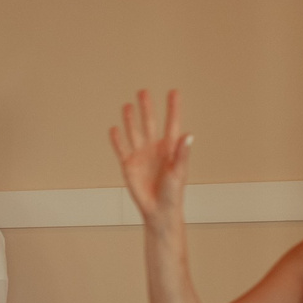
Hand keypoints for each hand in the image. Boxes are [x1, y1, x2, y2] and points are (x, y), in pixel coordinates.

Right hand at [110, 90, 190, 231]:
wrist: (158, 210)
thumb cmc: (173, 193)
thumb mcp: (179, 172)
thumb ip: (182, 153)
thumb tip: (188, 135)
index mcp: (170, 148)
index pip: (172, 123)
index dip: (173, 108)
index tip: (174, 92)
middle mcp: (154, 148)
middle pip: (150, 123)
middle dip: (147, 108)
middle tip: (143, 92)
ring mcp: (141, 155)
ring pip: (134, 133)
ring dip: (130, 120)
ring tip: (127, 106)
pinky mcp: (128, 165)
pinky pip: (121, 149)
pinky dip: (117, 139)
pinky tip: (114, 129)